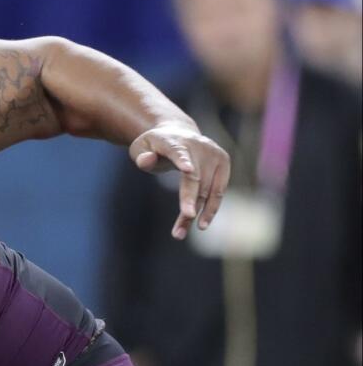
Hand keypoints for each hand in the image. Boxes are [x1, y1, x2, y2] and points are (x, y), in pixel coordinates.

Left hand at [129, 125, 230, 239]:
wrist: (178, 131)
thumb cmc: (155, 146)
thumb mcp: (140, 148)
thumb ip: (141, 157)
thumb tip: (145, 161)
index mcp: (174, 140)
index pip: (178, 152)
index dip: (182, 160)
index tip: (187, 169)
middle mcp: (198, 145)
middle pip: (194, 177)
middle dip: (190, 198)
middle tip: (186, 216)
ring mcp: (214, 153)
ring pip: (206, 188)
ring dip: (197, 211)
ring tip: (180, 233)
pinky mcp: (224, 162)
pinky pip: (218, 190)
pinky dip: (210, 208)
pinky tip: (201, 223)